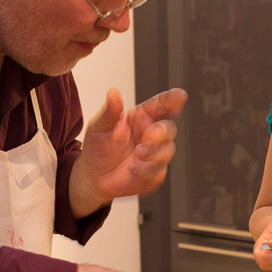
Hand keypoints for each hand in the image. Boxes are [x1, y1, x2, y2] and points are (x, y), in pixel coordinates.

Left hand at [76, 88, 186, 205]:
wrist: (93, 178)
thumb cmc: (98, 149)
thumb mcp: (99, 127)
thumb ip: (109, 111)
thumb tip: (113, 93)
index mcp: (141, 118)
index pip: (160, 105)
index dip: (172, 99)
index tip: (179, 95)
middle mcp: (150, 134)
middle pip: (169, 127)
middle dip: (162, 131)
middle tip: (150, 135)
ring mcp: (154, 154)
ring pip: (168, 149)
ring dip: (154, 152)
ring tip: (138, 154)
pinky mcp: (154, 173)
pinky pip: (159, 170)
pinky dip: (147, 169)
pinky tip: (133, 168)